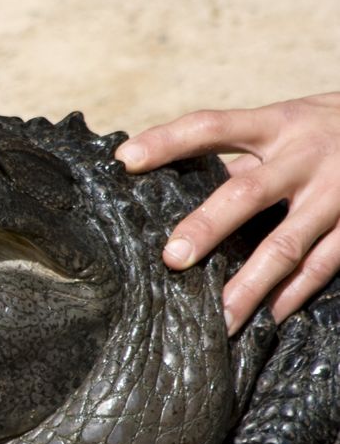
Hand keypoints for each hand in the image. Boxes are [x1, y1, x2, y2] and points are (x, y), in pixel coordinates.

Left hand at [115, 93, 339, 333]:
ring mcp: (336, 194)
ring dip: (249, 284)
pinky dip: (293, 293)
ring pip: (286, 243)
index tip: (125, 161)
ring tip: (217, 319)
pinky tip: (266, 317)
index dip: (167, 141)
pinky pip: (323, 264)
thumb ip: (239, 157)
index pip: (212, 127)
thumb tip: (171, 187)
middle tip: (172, 259)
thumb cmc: (325, 129)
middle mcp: (305, 156)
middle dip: (208, 226)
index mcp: (276, 124)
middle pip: (247, 192)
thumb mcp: (285, 125)